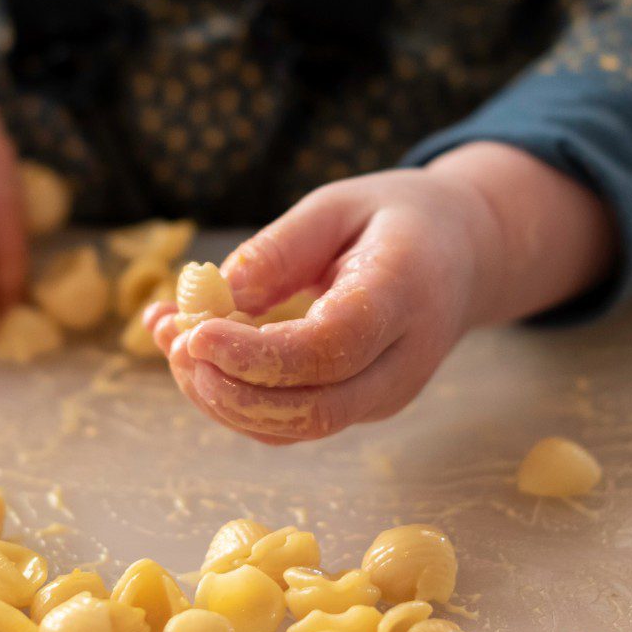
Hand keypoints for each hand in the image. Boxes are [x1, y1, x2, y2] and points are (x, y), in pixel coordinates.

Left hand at [145, 143, 614, 443]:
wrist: (462, 256)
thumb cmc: (397, 220)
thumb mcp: (339, 204)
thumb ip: (280, 248)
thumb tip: (218, 295)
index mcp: (405, 297)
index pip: (329, 349)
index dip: (256, 355)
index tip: (195, 333)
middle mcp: (402, 363)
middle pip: (311, 407)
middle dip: (227, 387)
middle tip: (171, 338)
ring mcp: (383, 396)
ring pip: (294, 427)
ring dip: (219, 397)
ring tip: (169, 337)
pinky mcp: (358, 408)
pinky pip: (289, 424)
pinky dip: (233, 400)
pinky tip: (192, 355)